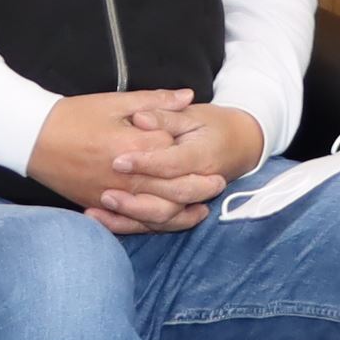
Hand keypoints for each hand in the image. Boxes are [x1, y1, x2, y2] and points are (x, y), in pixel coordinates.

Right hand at [28, 90, 250, 234]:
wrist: (31, 137)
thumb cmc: (73, 115)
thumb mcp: (115, 102)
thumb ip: (155, 102)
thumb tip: (188, 97)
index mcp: (132, 145)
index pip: (174, 154)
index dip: (193, 155)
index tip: (210, 153)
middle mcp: (125, 176)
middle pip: (173, 189)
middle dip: (198, 187)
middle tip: (218, 182)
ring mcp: (112, 195)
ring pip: (157, 211)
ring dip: (183, 211)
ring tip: (202, 207)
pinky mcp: (99, 206)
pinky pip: (133, 223)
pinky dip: (154, 224)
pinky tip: (168, 221)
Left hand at [101, 103, 265, 234]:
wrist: (239, 144)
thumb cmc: (212, 126)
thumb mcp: (191, 115)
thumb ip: (164, 115)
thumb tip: (140, 118)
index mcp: (203, 155)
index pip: (172, 164)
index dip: (145, 163)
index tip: (118, 161)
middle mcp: (199, 183)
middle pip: (169, 198)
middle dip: (135, 198)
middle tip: (105, 191)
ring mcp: (190, 200)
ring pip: (162, 217)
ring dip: (130, 216)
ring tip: (100, 206)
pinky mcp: (177, 209)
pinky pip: (155, 225)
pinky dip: (128, 225)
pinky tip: (100, 218)